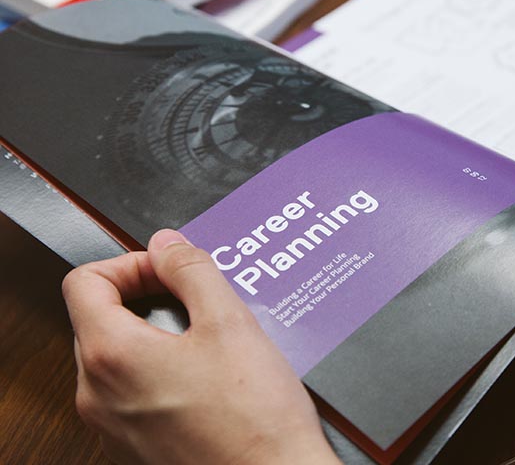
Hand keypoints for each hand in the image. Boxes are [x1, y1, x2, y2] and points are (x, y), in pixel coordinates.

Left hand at [62, 229, 340, 464]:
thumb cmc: (254, 418)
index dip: (130, 263)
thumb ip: (191, 270)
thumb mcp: (229, 321)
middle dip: (146, 295)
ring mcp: (112, 426)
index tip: (168, 270)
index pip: (86, 282)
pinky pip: (131, 390)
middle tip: (195, 296)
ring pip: (117, 354)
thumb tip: (167, 245)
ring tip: (209, 334)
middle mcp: (98, 395)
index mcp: (112, 356)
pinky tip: (208, 371)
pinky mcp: (133, 446)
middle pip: (99, 317)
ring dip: (155, 331)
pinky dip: (160, 368)